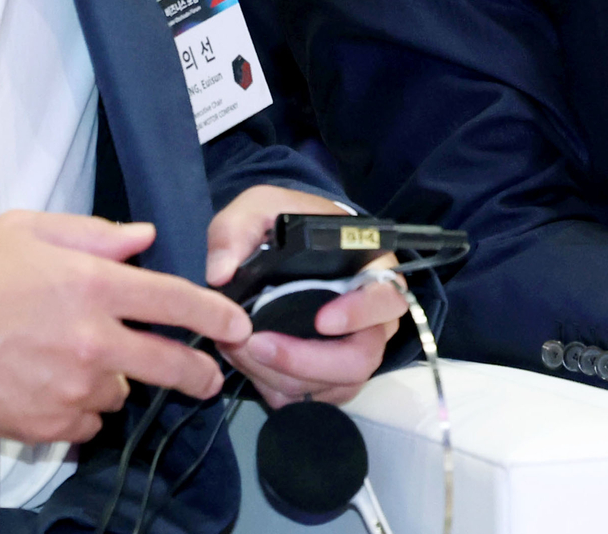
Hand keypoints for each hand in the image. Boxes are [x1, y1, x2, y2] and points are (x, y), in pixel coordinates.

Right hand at [0, 210, 251, 445]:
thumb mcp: (28, 230)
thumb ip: (95, 234)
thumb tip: (144, 238)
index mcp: (90, 284)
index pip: (176, 302)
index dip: (217, 315)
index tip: (237, 325)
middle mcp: (89, 340)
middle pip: (170, 364)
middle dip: (198, 372)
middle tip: (207, 376)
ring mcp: (68, 388)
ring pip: (122, 392)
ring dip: (115, 379)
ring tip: (73, 357)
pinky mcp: (46, 425)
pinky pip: (86, 420)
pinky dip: (80, 406)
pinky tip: (50, 383)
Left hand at [205, 186, 406, 409]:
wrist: (287, 250)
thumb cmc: (285, 226)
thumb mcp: (259, 209)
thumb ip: (236, 231)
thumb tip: (220, 273)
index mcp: (370, 270)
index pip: (386, 299)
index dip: (359, 315)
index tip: (321, 320)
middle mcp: (373, 317)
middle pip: (361, 358)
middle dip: (305, 362)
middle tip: (257, 346)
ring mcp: (355, 351)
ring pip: (334, 385)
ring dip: (282, 377)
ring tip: (240, 351)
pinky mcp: (334, 377)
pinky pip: (315, 398)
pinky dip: (280, 389)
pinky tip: (253, 366)